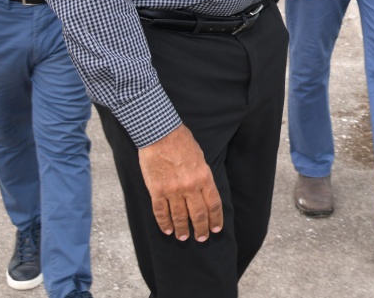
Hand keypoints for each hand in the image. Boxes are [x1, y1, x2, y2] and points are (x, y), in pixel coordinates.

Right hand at [137, 124, 222, 241]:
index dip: (216, 219)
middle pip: (199, 214)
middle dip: (201, 229)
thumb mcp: (200, 158)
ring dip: (182, 229)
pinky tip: (167, 230)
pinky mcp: (157, 191)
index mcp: (204, 177)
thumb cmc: (182, 142)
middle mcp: (190, 186)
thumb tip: (204, 191)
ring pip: (180, 217)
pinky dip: (164, 223)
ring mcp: (173, 190)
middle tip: (202, 238)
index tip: (216, 229)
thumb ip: (203, 176)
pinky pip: (161, 212)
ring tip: (183, 237)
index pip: (214, 204)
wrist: (160, 134)